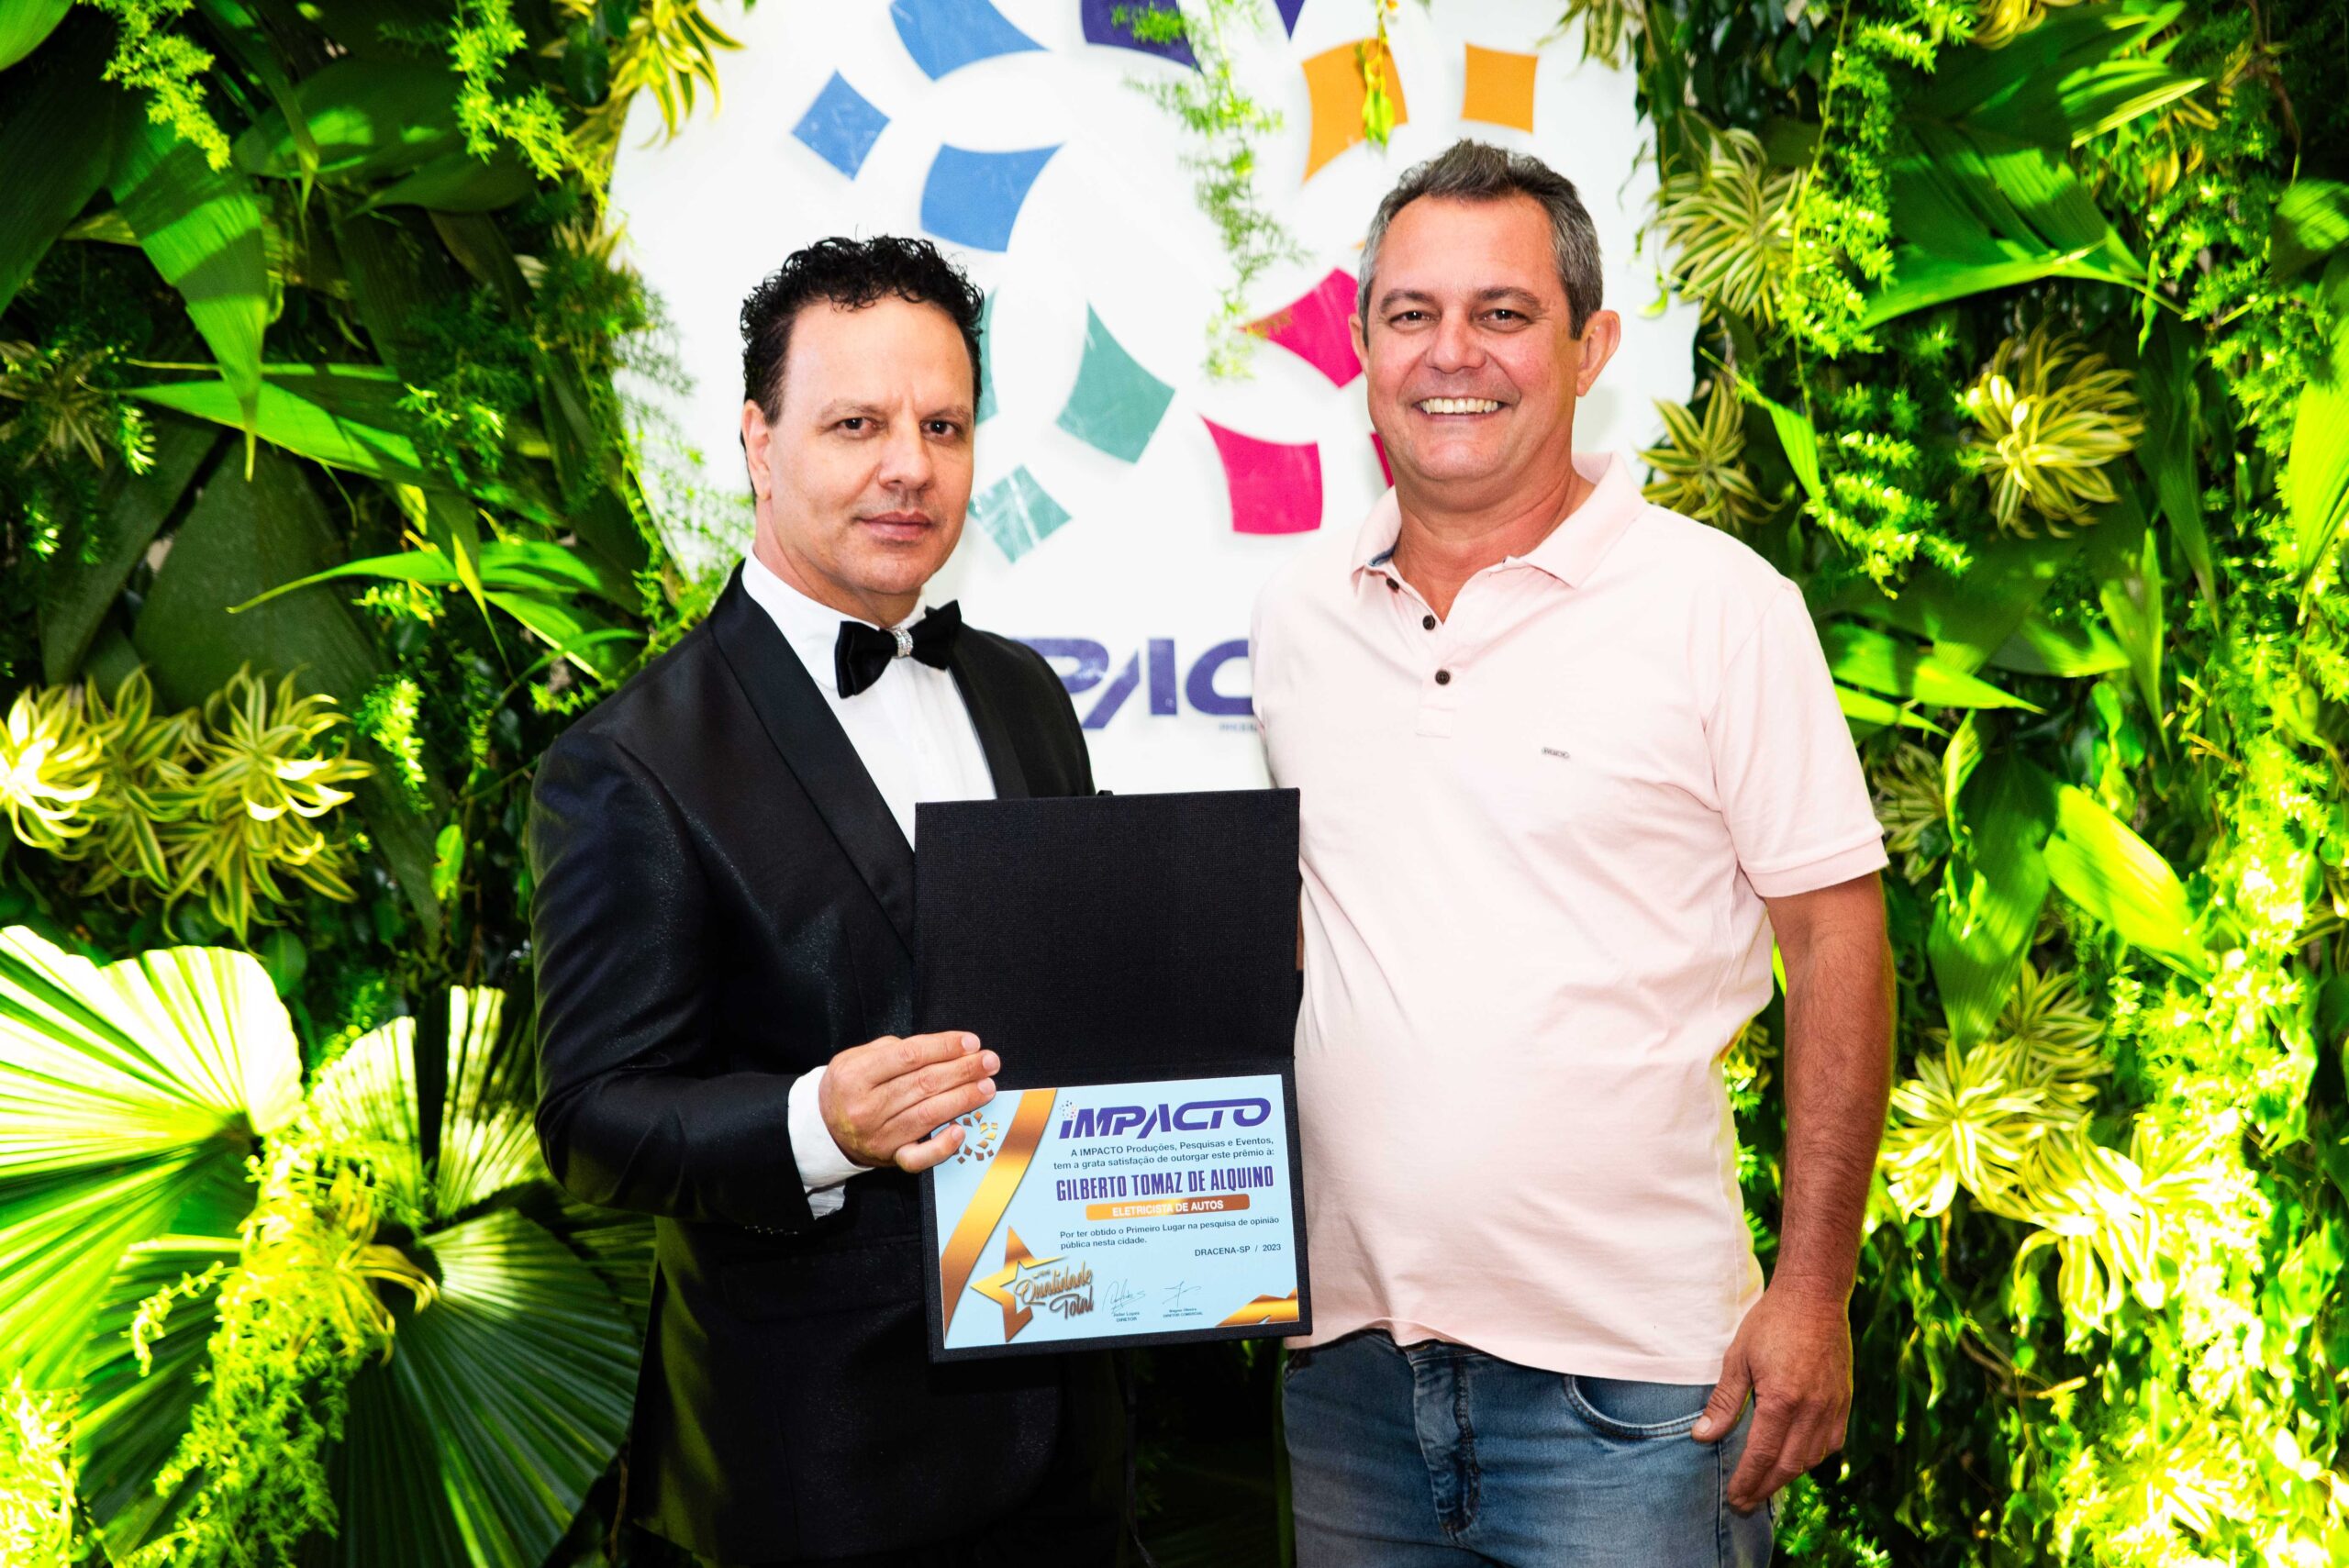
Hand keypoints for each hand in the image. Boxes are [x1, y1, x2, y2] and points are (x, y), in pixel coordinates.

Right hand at [818, 1031, 997, 1173]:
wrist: (824, 1127)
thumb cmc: (849, 1086)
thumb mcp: (856, 1057)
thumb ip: (892, 1049)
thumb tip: (939, 1047)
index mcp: (855, 1076)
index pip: (909, 1056)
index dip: (944, 1047)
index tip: (971, 1042)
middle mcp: (865, 1107)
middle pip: (923, 1084)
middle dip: (962, 1070)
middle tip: (989, 1061)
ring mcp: (878, 1136)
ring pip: (928, 1115)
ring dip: (963, 1099)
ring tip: (987, 1086)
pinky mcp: (889, 1158)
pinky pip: (919, 1157)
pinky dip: (942, 1147)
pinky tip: (961, 1130)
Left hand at [1691, 1283, 1851, 1512]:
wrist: (1814, 1297)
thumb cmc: (1771, 1323)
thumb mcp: (1737, 1358)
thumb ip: (1724, 1403)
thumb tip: (1702, 1437)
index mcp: (1782, 1400)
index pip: (1762, 1456)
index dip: (1747, 1481)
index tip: (1734, 1498)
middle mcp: (1812, 1410)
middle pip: (1788, 1466)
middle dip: (1765, 1489)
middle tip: (1745, 1503)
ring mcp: (1833, 1407)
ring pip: (1811, 1459)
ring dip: (1787, 1477)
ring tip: (1765, 1485)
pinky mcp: (1844, 1401)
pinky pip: (1831, 1444)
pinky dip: (1812, 1458)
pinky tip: (1796, 1459)